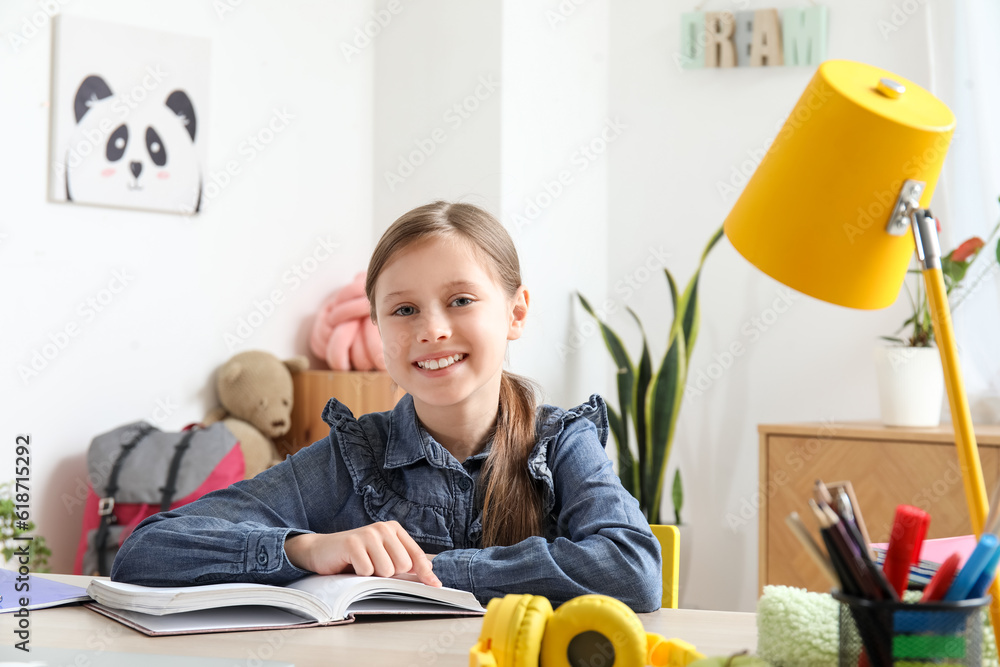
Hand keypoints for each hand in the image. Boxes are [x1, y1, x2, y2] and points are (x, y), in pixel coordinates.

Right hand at [284, 522, 440, 586]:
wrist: (322, 551)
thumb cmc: (356, 556)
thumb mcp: (382, 556)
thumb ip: (404, 562)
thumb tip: (431, 574)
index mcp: (393, 529)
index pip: (416, 555)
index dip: (426, 573)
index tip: (435, 586)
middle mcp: (383, 528)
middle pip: (403, 566)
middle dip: (389, 574)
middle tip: (373, 567)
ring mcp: (367, 534)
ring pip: (386, 570)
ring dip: (373, 575)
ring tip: (362, 566)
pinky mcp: (352, 543)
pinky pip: (367, 571)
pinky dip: (359, 575)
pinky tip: (351, 565)